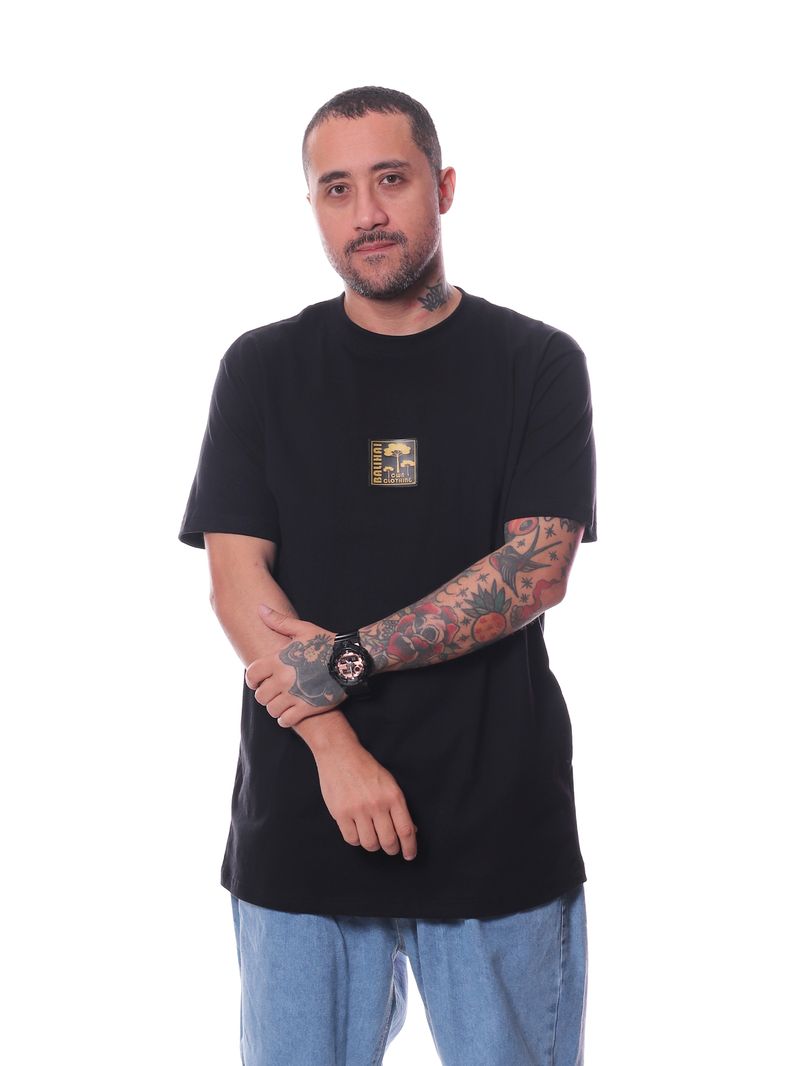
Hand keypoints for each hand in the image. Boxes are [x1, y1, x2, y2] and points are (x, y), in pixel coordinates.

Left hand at [245, 606, 347, 727]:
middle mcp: (284, 679)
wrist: (350, 660)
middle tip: (273, 692)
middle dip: (265, 694)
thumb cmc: (326, 643)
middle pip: (260, 696)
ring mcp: (295, 695)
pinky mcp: (307, 708)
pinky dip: (285, 719)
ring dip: (275, 707)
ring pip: (271, 710)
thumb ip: (278, 621)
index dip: (252, 679)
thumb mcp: (302, 629)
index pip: (251, 675)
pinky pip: (286, 721)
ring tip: (282, 702)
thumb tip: (260, 608)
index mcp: (279, 660)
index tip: (258, 680)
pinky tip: (290, 713)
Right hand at [315, 741, 418, 860]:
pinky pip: (352, 839)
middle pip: (389, 841)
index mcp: (393, 796)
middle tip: (390, 848)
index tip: (409, 855)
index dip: (410, 847)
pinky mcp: (341, 813)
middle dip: (392, 849)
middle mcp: (377, 804)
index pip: (406, 830)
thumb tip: (411, 830)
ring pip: (370, 844)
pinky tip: (358, 831)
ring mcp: (358, 809)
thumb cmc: (366, 769)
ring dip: (373, 845)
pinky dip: (357, 840)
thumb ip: (399, 807)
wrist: (340, 754)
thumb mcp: (389, 783)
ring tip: (372, 836)